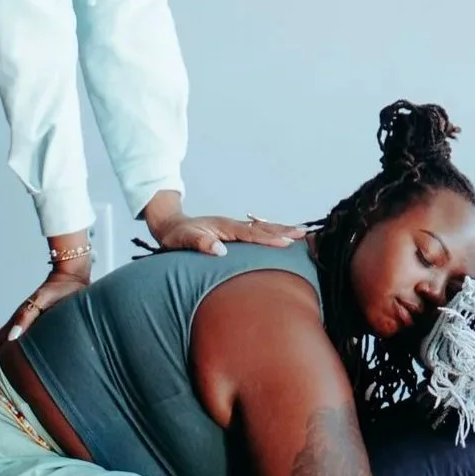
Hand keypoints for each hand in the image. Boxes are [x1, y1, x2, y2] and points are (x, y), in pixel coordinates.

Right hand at [0, 240, 92, 358]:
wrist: (74, 278)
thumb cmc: (60, 289)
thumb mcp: (41, 300)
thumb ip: (27, 316)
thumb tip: (11, 337)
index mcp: (18, 320)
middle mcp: (21, 325)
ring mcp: (30, 326)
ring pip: (9, 347)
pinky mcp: (42, 327)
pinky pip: (24, 345)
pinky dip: (15, 355)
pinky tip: (17, 362)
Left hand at [141, 210, 306, 255]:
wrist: (169, 226)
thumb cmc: (176, 236)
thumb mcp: (183, 241)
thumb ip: (200, 244)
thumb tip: (220, 250)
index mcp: (225, 227)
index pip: (252, 234)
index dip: (269, 239)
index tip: (287, 242)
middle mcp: (232, 225)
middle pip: (262, 228)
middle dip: (284, 231)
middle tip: (305, 234)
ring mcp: (233, 228)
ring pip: (262, 228)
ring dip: (280, 230)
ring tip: (299, 233)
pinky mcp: (232, 232)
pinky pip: (256, 232)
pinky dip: (270, 232)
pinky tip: (278, 234)